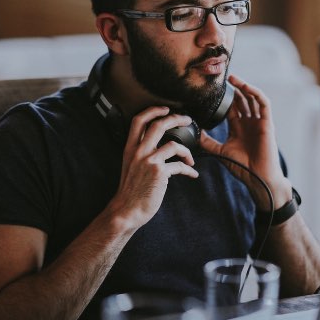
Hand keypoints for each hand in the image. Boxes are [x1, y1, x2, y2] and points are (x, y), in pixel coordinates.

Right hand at [109, 107, 198, 230]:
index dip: (153, 110)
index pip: (138, 121)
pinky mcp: (159, 173)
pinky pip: (180, 166)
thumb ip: (141, 153)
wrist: (126, 210)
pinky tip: (192, 174)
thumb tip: (159, 145)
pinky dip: (189, 170)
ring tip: (191, 158)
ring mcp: (149, 161)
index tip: (165, 109)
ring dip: (187, 151)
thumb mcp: (130, 165)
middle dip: (176, 118)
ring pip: (174, 145)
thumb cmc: (131, 190)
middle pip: (159, 125)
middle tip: (187, 120)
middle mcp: (139, 152)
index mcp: (130, 148)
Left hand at [199, 75, 291, 209]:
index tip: (213, 88)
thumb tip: (194, 132)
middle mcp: (249, 122)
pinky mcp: (267, 122)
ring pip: (252, 98)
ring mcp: (258, 121)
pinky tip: (246, 87)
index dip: (224, 97)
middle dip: (234, 88)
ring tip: (233, 78)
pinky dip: (256, 93)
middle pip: (242, 99)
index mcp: (238, 127)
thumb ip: (208, 142)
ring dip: (244, 87)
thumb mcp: (220, 151)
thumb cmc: (242, 167)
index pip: (232, 107)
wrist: (258, 177)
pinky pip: (264, 103)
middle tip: (223, 78)